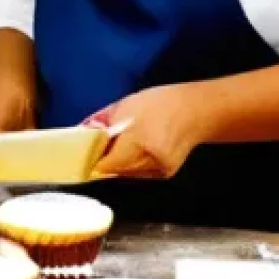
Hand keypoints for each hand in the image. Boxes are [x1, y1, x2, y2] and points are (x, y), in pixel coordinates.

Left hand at [84, 83, 210, 180]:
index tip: (81, 154)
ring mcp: (160, 170)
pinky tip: (133, 151)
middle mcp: (151, 160)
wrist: (197, 111)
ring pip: (126, 174)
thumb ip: (102, 121)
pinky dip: (130, 165)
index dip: (92, 160)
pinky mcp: (165, 175)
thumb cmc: (161, 103)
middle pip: (115, 171)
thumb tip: (81, 132)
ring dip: (116, 164)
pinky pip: (138, 173)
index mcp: (140, 141)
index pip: (107, 164)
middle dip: (102, 161)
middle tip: (94, 149)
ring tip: (115, 146)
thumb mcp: (126, 105)